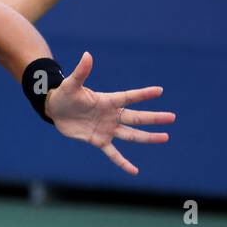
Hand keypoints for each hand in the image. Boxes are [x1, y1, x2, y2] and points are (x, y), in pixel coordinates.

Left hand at [44, 51, 174, 174]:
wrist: (55, 110)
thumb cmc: (65, 94)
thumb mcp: (71, 84)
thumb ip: (81, 72)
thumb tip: (87, 55)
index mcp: (107, 100)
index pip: (128, 97)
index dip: (142, 94)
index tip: (159, 91)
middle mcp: (111, 115)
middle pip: (136, 117)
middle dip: (153, 118)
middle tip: (172, 117)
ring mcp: (107, 129)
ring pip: (131, 135)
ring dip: (147, 137)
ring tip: (165, 138)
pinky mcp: (99, 141)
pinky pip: (113, 154)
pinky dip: (123, 163)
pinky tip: (134, 171)